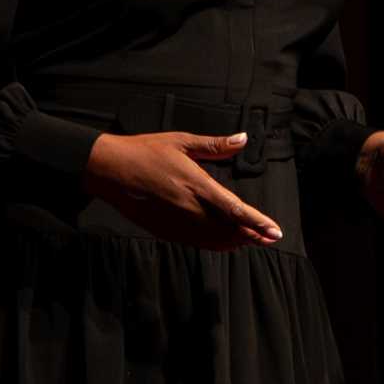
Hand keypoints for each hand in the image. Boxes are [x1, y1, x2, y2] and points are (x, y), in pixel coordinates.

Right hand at [81, 131, 284, 251]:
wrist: (109, 170)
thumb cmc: (145, 151)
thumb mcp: (181, 141)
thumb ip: (215, 145)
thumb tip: (243, 139)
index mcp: (195, 184)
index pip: (234, 208)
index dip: (257, 222)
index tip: (275, 231)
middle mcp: (188, 207)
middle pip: (228, 228)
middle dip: (251, 235)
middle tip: (270, 238)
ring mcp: (176, 221)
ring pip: (213, 239)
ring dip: (234, 241)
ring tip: (252, 240)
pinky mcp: (164, 229)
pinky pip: (195, 242)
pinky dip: (214, 244)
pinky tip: (224, 243)